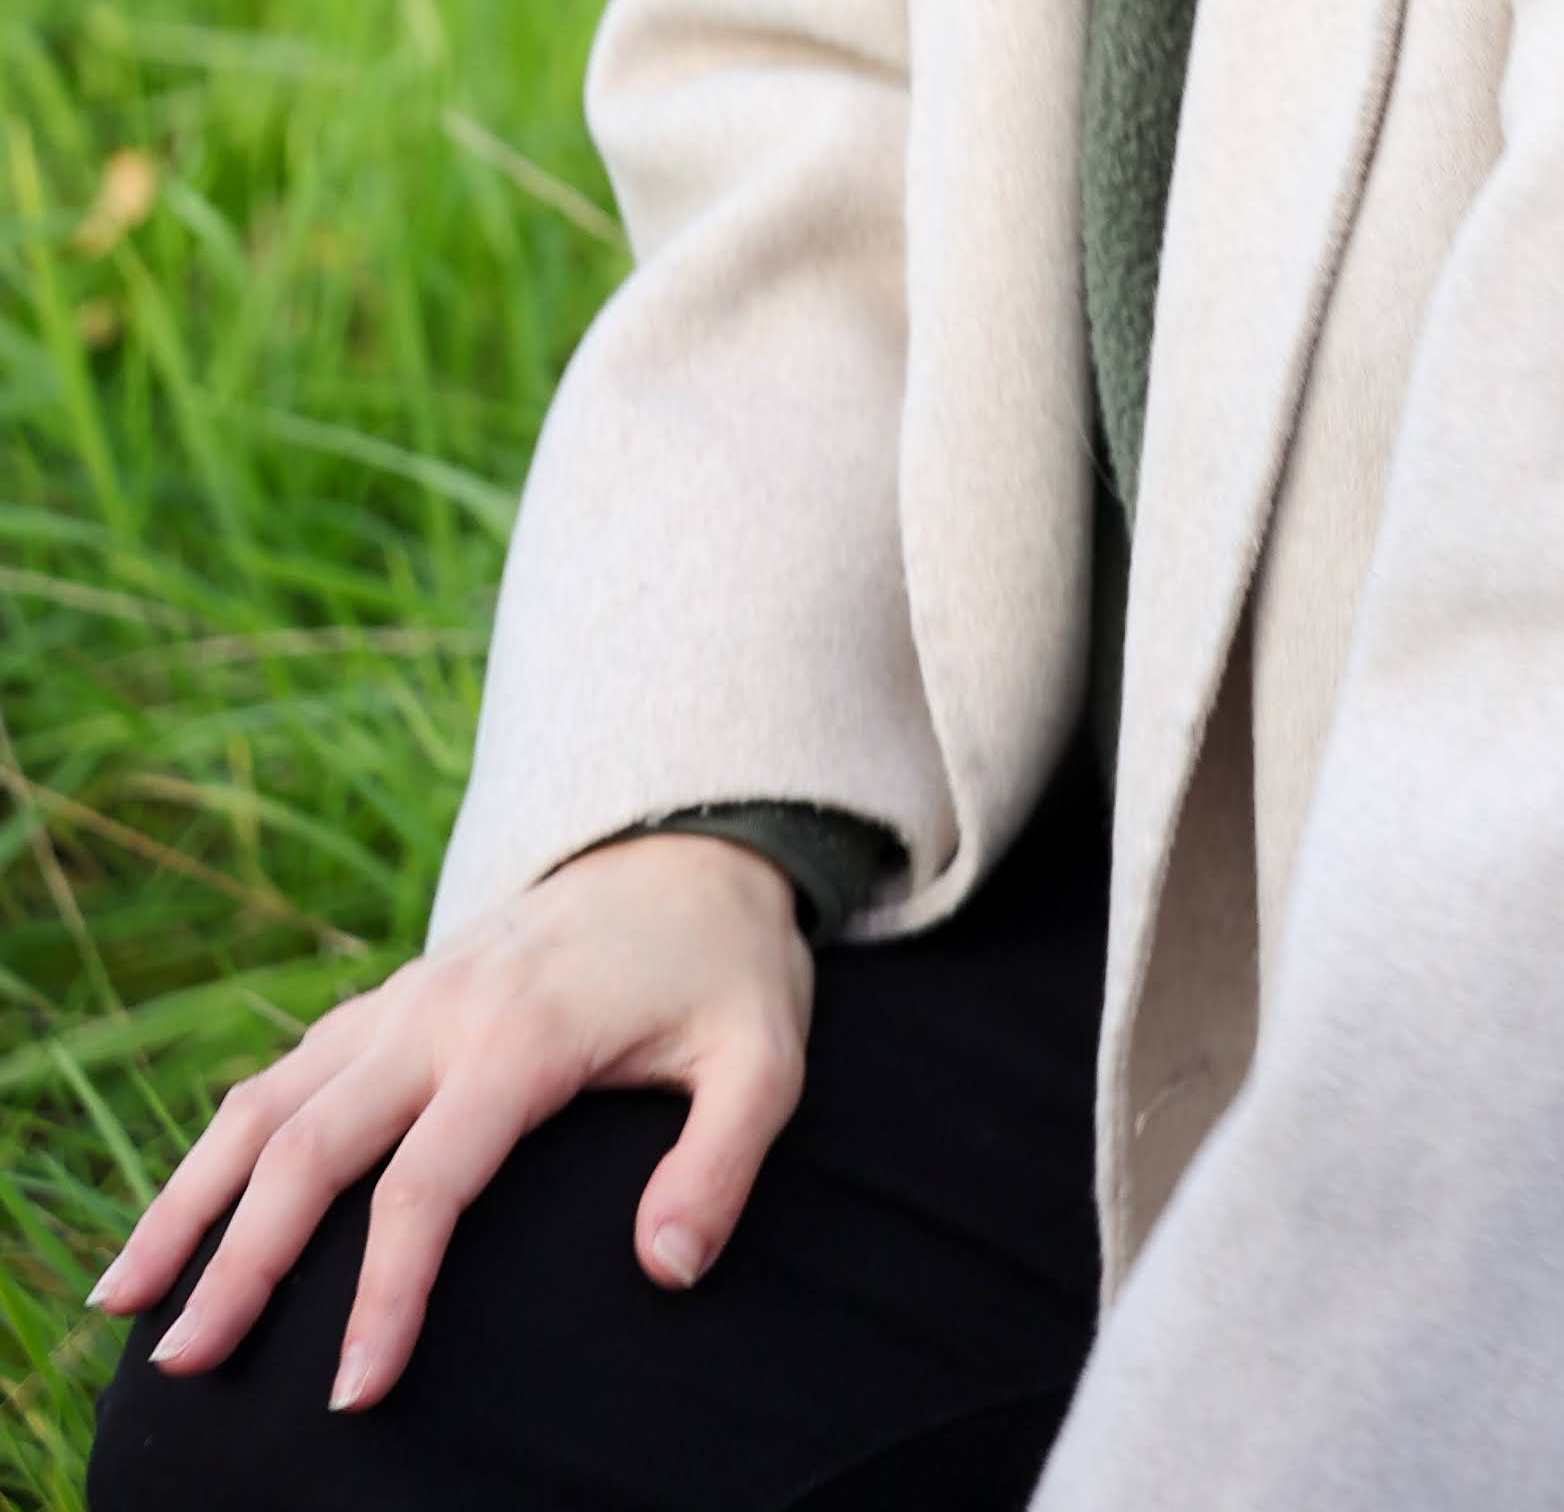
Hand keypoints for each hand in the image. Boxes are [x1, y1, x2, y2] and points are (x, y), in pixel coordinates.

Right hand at [92, 831, 814, 1413]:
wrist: (691, 842)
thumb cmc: (727, 968)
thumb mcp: (765, 1054)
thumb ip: (722, 1160)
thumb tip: (668, 1270)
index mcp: (525, 1034)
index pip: (429, 1182)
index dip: (385, 1291)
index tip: (351, 1392)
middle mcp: (441, 1011)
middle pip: (312, 1144)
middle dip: (241, 1261)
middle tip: (186, 1364)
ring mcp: (404, 998)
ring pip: (268, 1102)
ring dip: (193, 1198)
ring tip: (126, 1301)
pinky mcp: (389, 998)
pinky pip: (283, 1072)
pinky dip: (220, 1146)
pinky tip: (182, 1215)